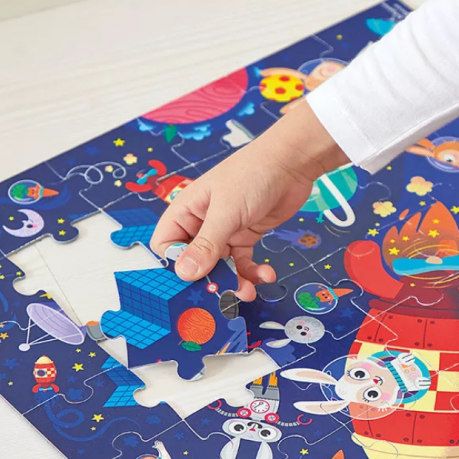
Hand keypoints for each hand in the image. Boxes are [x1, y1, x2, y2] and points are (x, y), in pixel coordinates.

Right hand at [151, 99, 348, 300]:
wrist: (292, 163)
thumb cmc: (252, 175)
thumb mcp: (227, 212)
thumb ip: (207, 244)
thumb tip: (184, 273)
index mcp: (186, 211)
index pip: (167, 245)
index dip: (175, 265)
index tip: (192, 280)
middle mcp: (202, 222)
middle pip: (195, 261)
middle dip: (209, 279)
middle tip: (223, 295)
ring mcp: (225, 230)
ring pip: (221, 266)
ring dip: (234, 281)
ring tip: (248, 291)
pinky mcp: (247, 235)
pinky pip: (243, 262)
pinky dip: (252, 272)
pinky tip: (266, 274)